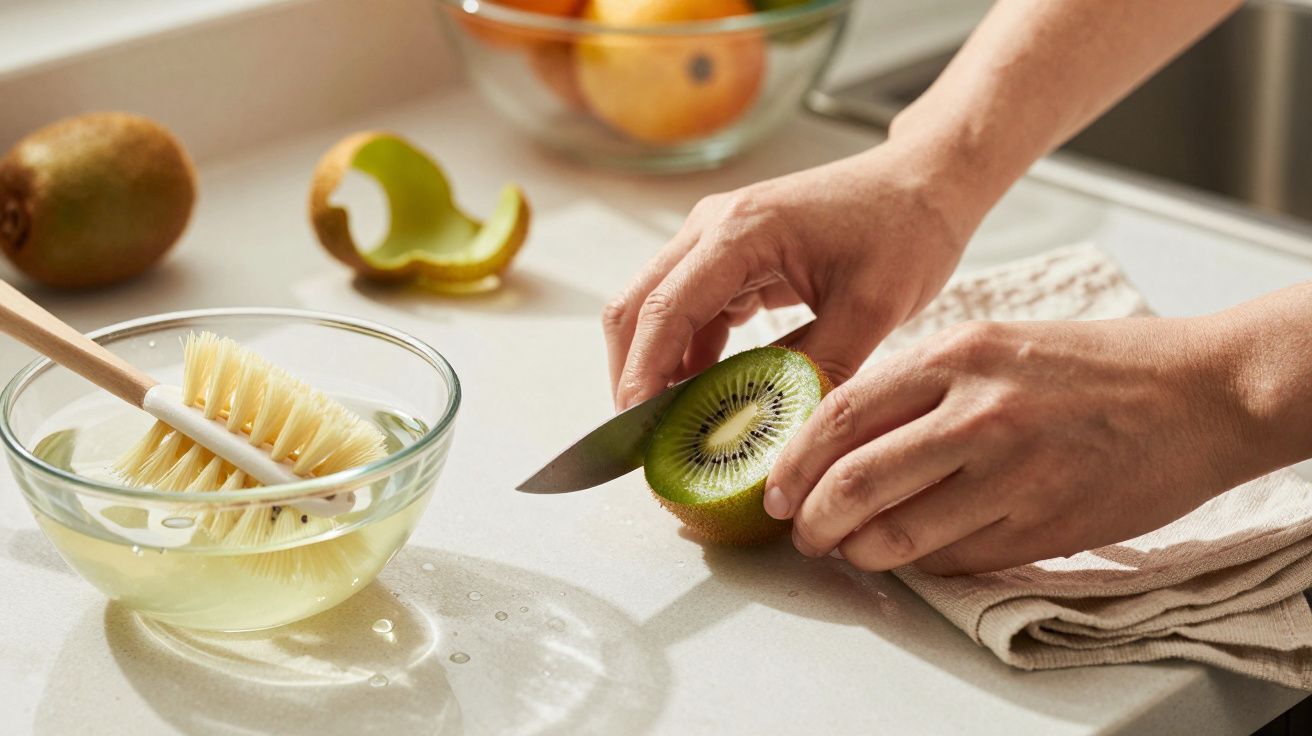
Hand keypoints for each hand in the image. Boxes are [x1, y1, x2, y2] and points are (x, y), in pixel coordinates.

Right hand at [602, 142, 985, 410]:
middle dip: (632, 375)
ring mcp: (716, 239)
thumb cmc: (906, 231)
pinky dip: (686, 357)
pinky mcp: (730, 257)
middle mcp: (713, 227)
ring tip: (672, 430)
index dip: (642, 374)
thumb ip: (818, 370)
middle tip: (644, 441)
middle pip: (637, 306)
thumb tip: (779, 439)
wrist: (925, 183)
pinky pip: (688, 311)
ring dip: (656, 367)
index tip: (636, 431)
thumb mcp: (872, 309)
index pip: (664, 309)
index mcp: (741, 231)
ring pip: (655, 310)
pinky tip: (705, 399)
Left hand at [766, 316, 1276, 574]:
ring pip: (897, 533)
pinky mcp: (1044, 525)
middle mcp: (977, 413)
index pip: (841, 414)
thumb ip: (923, 385)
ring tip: (850, 549)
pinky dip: (921, 564)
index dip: (794, 461)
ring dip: (858, 551)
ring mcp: (1012, 474)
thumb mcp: (997, 344)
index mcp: (957, 356)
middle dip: (811, 519)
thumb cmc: (1096, 366)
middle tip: (802, 532)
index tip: (777, 488)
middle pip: (854, 481)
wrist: (1200, 392)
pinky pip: (955, 559)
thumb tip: (847, 435)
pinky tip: (913, 555)